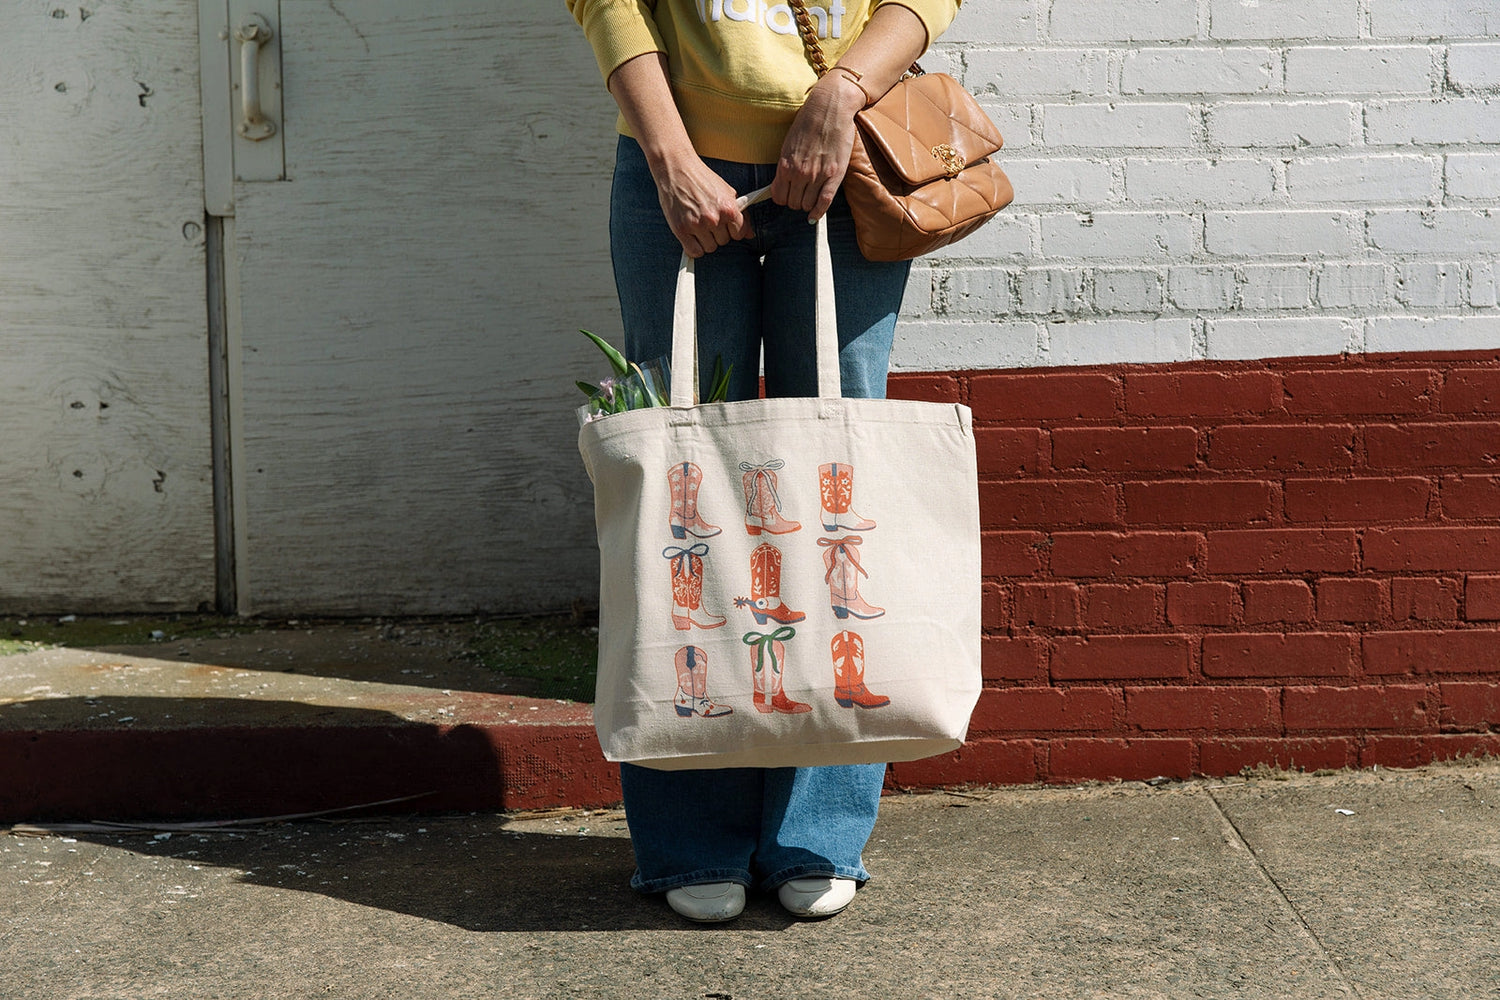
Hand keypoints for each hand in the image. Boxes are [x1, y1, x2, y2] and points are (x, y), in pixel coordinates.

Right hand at [652, 154, 754, 258]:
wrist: (676, 168)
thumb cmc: (701, 178)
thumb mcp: (727, 191)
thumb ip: (741, 214)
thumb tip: (750, 234)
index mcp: (728, 209)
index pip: (738, 234)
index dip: (731, 230)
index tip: (724, 225)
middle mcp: (714, 218)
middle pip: (723, 242)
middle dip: (716, 233)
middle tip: (706, 219)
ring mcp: (697, 224)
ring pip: (709, 248)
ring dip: (704, 240)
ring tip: (697, 224)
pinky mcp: (681, 229)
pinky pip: (693, 251)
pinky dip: (692, 247)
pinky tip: (690, 235)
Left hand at [771, 72, 866, 221]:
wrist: (830, 107)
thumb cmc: (808, 123)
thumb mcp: (788, 144)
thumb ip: (785, 165)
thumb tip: (782, 183)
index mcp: (785, 164)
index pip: (778, 196)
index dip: (782, 198)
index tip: (786, 195)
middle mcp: (799, 173)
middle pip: (793, 203)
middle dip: (795, 201)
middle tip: (800, 194)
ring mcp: (817, 175)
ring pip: (807, 205)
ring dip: (807, 204)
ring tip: (810, 196)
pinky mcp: (834, 175)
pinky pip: (824, 202)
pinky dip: (818, 213)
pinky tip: (815, 217)